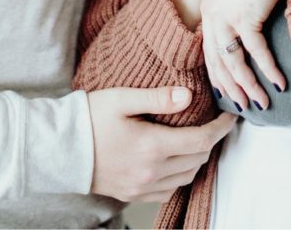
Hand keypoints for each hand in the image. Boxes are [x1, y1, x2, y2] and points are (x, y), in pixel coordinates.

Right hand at [87, 86, 235, 200]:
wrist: (59, 149)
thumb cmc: (90, 118)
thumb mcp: (123, 99)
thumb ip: (158, 98)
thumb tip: (188, 96)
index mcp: (152, 146)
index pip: (201, 141)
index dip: (221, 129)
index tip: (231, 116)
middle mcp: (151, 171)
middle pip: (197, 160)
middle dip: (211, 141)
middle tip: (215, 122)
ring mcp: (142, 186)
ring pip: (186, 177)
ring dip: (198, 159)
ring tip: (199, 137)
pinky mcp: (133, 194)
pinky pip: (169, 189)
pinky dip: (181, 174)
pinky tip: (177, 158)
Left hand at [200, 0, 290, 111]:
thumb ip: (239, 9)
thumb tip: (247, 32)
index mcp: (208, 6)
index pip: (208, 49)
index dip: (218, 73)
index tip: (228, 92)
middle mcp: (211, 12)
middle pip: (216, 61)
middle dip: (231, 88)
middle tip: (244, 107)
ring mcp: (225, 15)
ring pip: (233, 63)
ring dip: (249, 86)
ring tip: (263, 103)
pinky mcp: (244, 17)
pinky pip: (256, 53)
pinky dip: (268, 70)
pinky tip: (279, 83)